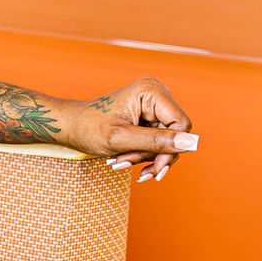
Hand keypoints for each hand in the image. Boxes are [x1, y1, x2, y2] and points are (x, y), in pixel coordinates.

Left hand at [64, 78, 196, 182]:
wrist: (71, 127)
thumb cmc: (88, 128)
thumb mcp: (122, 138)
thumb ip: (156, 141)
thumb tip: (190, 143)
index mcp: (151, 91)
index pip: (181, 125)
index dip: (172, 149)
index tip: (155, 168)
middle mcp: (156, 95)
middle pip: (175, 135)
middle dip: (153, 154)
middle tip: (126, 163)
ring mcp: (153, 107)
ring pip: (166, 142)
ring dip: (145, 157)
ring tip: (120, 160)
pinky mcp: (149, 118)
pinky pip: (157, 142)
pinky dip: (143, 154)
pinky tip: (124, 159)